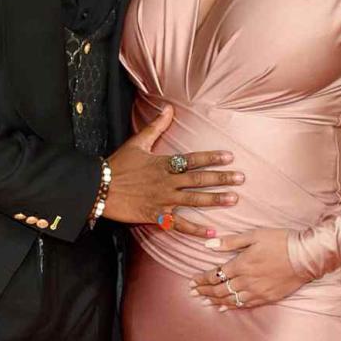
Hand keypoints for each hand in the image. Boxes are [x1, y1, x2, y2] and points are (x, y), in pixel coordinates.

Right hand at [105, 104, 242, 237]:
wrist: (99, 188)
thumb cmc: (117, 165)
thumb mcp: (137, 142)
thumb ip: (156, 126)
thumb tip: (169, 107)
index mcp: (163, 163)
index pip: (193, 159)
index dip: (212, 157)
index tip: (229, 157)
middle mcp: (166, 182)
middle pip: (198, 179)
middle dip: (221, 178)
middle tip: (241, 178)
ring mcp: (162, 200)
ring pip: (193, 200)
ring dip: (215, 200)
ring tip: (234, 199)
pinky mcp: (156, 216)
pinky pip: (179, 224)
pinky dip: (195, 229)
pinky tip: (211, 232)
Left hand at [192, 228, 303, 309]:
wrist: (306, 256)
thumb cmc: (281, 241)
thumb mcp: (254, 235)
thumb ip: (230, 242)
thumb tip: (208, 245)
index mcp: (241, 264)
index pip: (214, 275)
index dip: (201, 279)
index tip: (192, 281)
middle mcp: (246, 281)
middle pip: (219, 290)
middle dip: (203, 291)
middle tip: (193, 292)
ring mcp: (257, 291)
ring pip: (229, 300)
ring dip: (214, 300)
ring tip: (203, 300)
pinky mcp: (267, 297)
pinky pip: (244, 305)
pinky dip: (231, 307)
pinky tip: (223, 307)